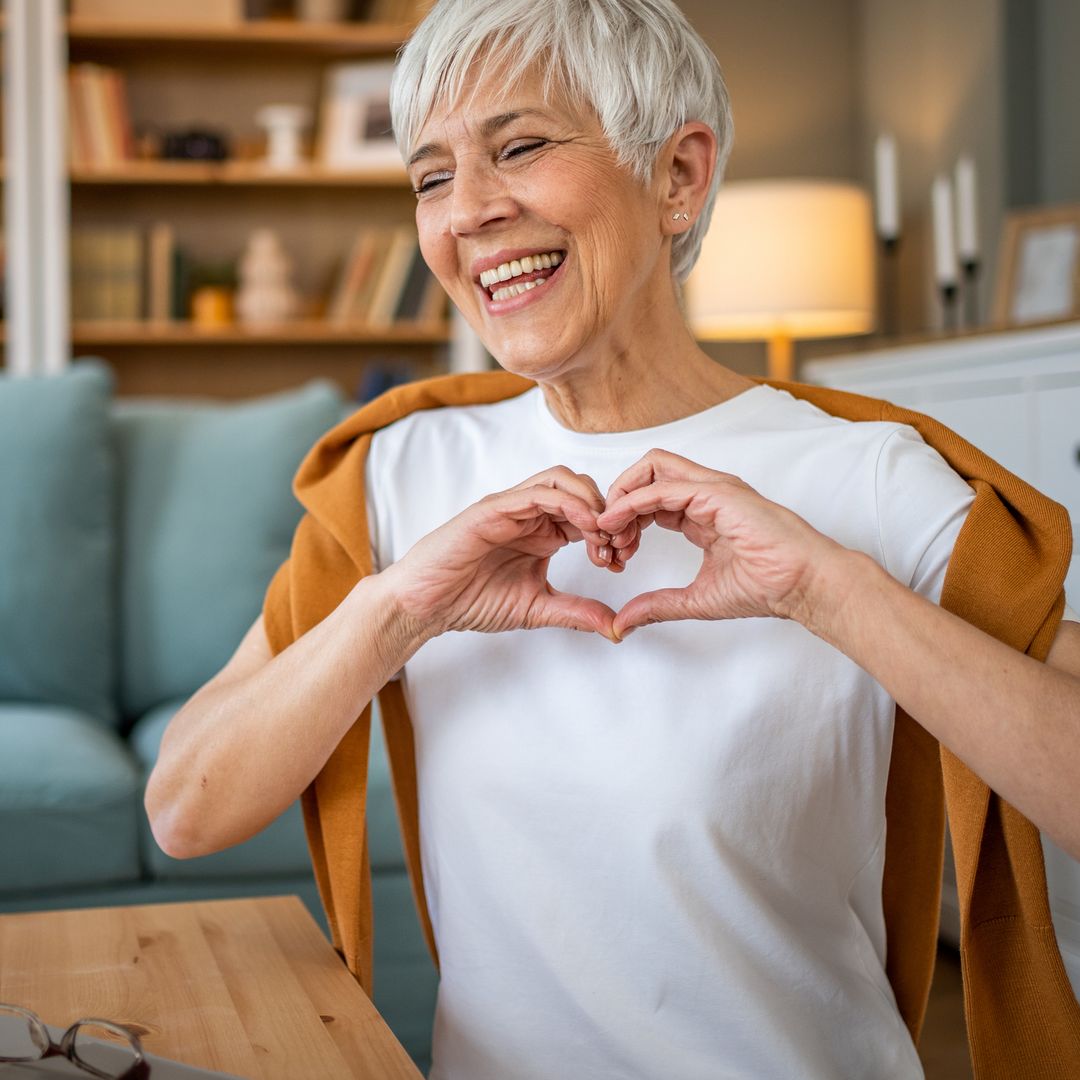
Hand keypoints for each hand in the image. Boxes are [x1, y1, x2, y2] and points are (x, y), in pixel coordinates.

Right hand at [383, 466, 619, 640]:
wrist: (426, 604)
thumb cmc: (471, 600)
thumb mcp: (537, 608)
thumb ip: (575, 612)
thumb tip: (615, 626)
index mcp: (542, 532)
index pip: (588, 514)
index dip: (611, 532)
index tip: (619, 562)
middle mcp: (529, 514)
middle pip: (582, 488)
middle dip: (607, 513)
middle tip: (617, 545)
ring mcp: (512, 508)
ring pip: (562, 480)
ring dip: (590, 501)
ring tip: (603, 532)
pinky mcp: (494, 508)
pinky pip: (537, 492)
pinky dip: (567, 502)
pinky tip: (583, 526)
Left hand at [596, 449, 844, 637]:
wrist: (804, 585)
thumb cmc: (767, 588)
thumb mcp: (697, 599)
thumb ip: (658, 605)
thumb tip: (624, 622)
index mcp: (702, 513)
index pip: (650, 499)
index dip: (624, 520)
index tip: (612, 553)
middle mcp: (705, 493)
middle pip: (646, 474)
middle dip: (617, 501)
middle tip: (604, 539)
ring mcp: (712, 488)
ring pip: (652, 467)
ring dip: (621, 495)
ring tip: (607, 529)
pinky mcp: (717, 492)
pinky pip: (662, 486)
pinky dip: (632, 501)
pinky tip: (616, 523)